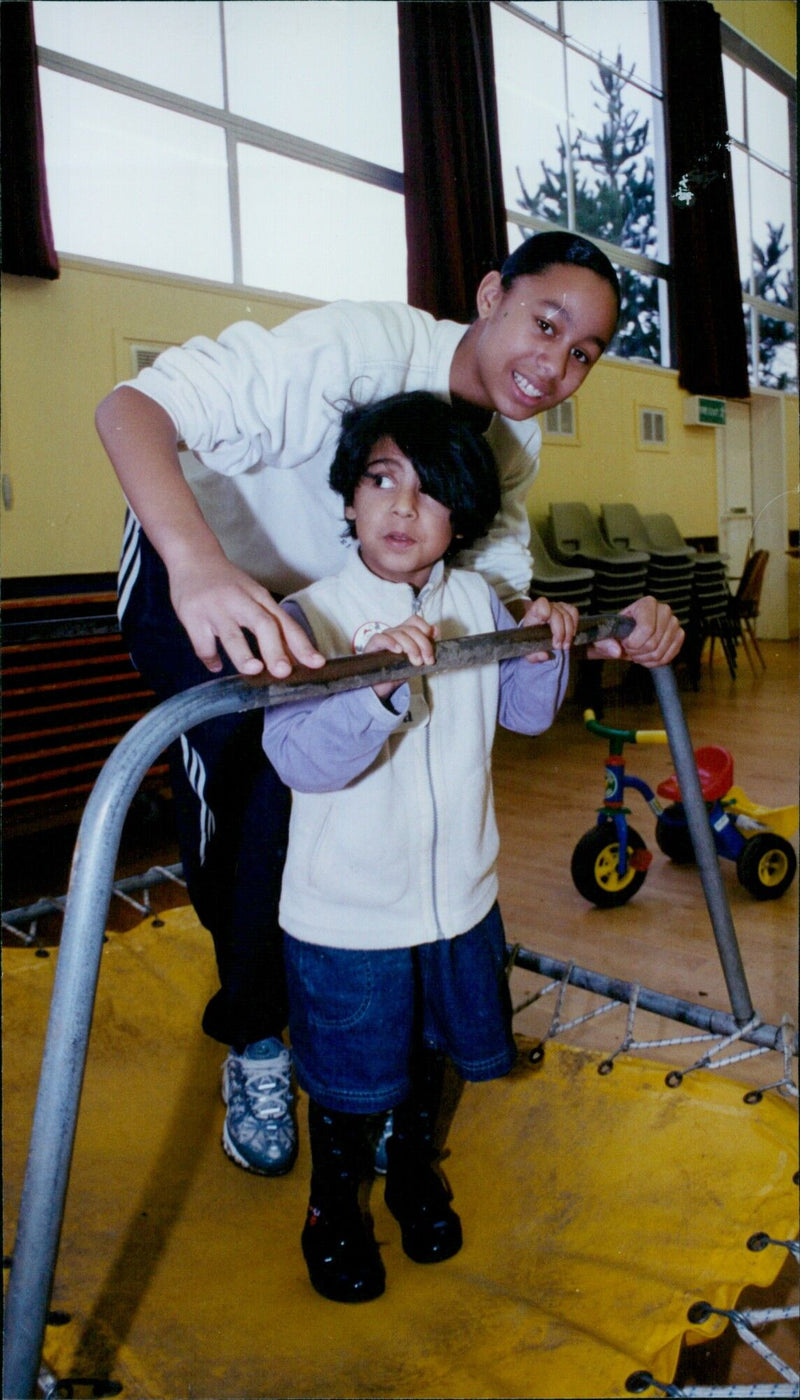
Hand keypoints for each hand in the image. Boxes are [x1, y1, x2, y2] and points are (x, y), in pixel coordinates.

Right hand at [169, 553, 324, 677]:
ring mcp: (216, 609)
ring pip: (231, 635)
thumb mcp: (253, 596)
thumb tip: (292, 659)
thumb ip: (270, 625)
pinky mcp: (193, 616)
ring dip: (243, 654)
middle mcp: (241, 602)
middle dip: (275, 649)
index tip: (316, 663)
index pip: (285, 623)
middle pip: (263, 625)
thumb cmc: (229, 583)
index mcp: (260, 598)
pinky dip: (210, 658)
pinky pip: (203, 643)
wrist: (193, 557)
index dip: (302, 644)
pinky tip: (216, 666)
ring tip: (254, 669)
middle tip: (283, 672)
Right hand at [365, 616, 438, 697]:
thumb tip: (435, 630)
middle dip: (423, 644)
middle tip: (427, 660)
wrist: (382, 685)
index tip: (433, 641)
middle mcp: (394, 632)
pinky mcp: (373, 646)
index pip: (415, 621)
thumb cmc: (398, 670)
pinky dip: (390, 642)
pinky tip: (398, 650)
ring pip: (399, 633)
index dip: (425, 627)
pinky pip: (380, 638)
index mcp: (405, 633)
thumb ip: (425, 645)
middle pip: (411, 629)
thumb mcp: (416, 658)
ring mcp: (383, 638)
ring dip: (411, 647)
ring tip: (416, 661)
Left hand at [519, 596, 578, 661]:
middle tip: (559, 647)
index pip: (541, 604)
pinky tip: (571, 635)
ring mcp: (558, 606)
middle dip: (560, 633)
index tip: (545, 621)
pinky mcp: (566, 608)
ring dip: (569, 632)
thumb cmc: (532, 640)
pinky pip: (574, 613)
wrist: (537, 634)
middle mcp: (547, 607)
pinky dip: (575, 625)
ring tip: (566, 645)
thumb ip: (534, 655)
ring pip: (568, 615)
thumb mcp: (530, 651)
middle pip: (558, 615)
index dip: (545, 610)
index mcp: (534, 613)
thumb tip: (545, 655)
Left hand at [588, 596, 683, 668]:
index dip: (633, 643)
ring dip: (644, 658)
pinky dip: (654, 662)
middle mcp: (664, 610)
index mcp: (647, 603)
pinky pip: (669, 657)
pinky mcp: (679, 636)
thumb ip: (604, 643)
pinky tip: (646, 657)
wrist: (625, 636)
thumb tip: (616, 651)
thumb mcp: (603, 635)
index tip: (624, 643)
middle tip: (629, 649)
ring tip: (636, 653)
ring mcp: (674, 623)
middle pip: (653, 642)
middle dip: (637, 652)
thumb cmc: (615, 632)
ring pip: (660, 652)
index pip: (647, 628)